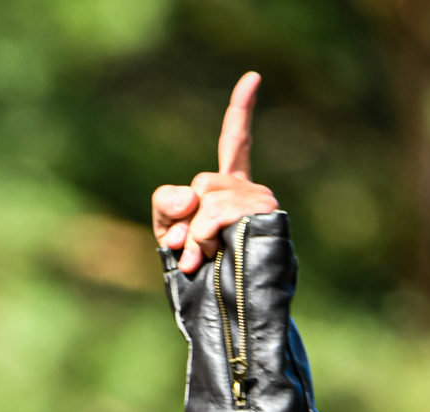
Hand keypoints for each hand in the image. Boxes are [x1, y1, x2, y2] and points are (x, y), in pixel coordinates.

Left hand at [152, 72, 278, 275]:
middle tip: (192, 254)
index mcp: (233, 191)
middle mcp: (253, 193)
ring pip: (207, 199)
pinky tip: (210, 255)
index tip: (253, 77)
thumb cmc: (198, 281)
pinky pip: (214, 212)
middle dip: (186, 221)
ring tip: (204, 259)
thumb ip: (168, 204)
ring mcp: (261, 205)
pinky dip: (201, 236)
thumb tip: (192, 197)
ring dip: (194, 236)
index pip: (236, 144)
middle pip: (202, 182)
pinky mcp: (262, 218)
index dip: (242, 110)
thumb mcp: (170, 236)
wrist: (224, 316)